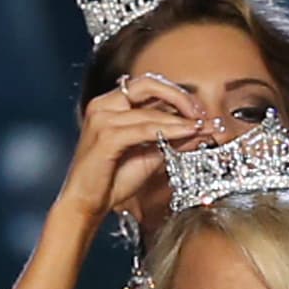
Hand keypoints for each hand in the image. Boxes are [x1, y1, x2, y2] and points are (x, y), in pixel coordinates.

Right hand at [56, 73, 205, 222]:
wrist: (86, 203)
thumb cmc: (111, 182)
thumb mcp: (148, 157)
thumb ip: (170, 141)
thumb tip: (197, 131)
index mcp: (111, 106)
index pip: (148, 87)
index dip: (176, 95)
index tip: (199, 110)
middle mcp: (104, 105)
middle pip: (148, 85)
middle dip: (180, 97)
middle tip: (202, 113)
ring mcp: (103, 118)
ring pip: (150, 111)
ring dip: (180, 118)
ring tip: (202, 126)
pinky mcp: (106, 136)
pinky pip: (144, 129)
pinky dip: (169, 130)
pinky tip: (187, 133)